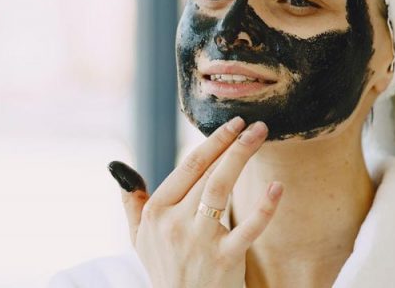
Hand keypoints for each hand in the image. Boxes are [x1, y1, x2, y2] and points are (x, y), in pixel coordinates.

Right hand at [108, 118, 282, 287]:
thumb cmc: (165, 269)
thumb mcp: (138, 238)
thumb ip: (132, 202)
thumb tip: (118, 169)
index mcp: (156, 212)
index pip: (187, 168)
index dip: (211, 144)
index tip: (231, 125)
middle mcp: (175, 223)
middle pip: (206, 173)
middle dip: (231, 144)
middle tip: (253, 124)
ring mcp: (200, 240)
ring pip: (221, 190)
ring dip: (242, 157)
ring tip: (261, 136)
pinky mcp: (225, 259)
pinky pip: (248, 228)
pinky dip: (264, 207)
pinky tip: (277, 187)